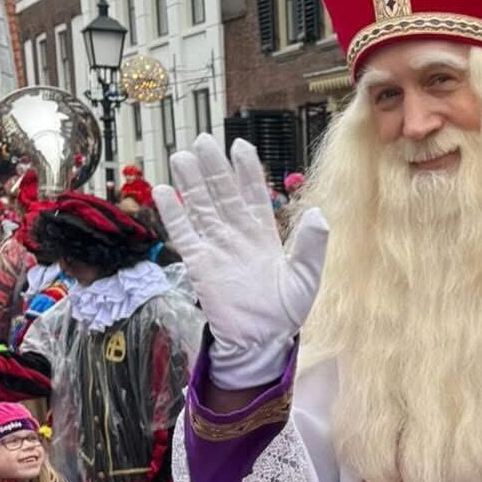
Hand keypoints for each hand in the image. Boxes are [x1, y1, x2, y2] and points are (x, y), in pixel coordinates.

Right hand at [154, 135, 329, 388]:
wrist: (262, 342)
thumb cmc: (286, 310)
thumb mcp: (306, 276)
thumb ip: (312, 244)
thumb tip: (317, 212)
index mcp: (265, 235)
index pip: (254, 194)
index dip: (247, 171)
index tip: (239, 146)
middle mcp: (238, 235)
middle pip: (223, 194)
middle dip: (214, 168)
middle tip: (203, 139)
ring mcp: (217, 248)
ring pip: (202, 207)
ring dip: (192, 182)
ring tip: (182, 155)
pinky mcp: (199, 265)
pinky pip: (185, 234)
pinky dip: (174, 214)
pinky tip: (164, 192)